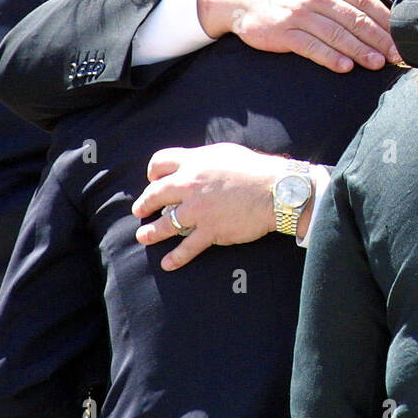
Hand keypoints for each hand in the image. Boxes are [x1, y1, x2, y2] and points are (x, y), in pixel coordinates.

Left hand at [133, 144, 308, 270]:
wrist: (277, 190)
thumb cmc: (256, 170)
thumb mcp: (226, 153)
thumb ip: (206, 159)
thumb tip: (196, 165)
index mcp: (195, 162)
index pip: (160, 163)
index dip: (153, 172)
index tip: (153, 180)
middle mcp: (191, 185)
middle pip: (155, 194)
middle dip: (145, 204)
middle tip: (140, 210)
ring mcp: (199, 210)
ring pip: (165, 223)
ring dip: (151, 232)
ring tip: (144, 236)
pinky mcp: (210, 230)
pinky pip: (187, 247)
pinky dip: (176, 257)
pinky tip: (168, 264)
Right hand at [198, 0, 398, 72]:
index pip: (364, 0)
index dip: (385, 19)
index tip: (402, 33)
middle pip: (356, 20)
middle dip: (381, 39)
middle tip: (399, 55)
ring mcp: (300, 15)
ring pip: (338, 36)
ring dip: (361, 51)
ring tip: (379, 63)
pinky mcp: (284, 33)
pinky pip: (312, 47)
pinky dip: (330, 57)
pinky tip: (346, 66)